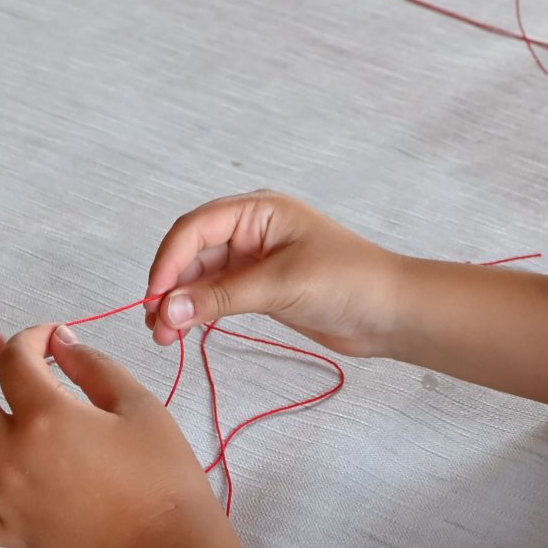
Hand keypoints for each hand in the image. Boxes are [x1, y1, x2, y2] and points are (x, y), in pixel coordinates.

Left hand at [0, 326, 220, 547]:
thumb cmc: (162, 475)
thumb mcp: (138, 403)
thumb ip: (93, 365)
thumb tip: (60, 344)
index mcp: (47, 418)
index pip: (15, 361)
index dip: (30, 337)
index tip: (51, 337)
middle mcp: (12, 458)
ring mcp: (4, 500)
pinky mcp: (10, 534)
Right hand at [142, 191, 410, 356]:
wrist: (392, 312)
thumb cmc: (349, 282)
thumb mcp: (281, 286)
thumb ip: (221, 298)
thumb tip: (168, 309)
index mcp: (258, 211)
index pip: (196, 228)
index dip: (168, 261)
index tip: (154, 298)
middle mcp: (252, 230)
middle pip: (193, 252)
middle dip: (169, 286)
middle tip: (154, 325)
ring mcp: (255, 260)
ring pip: (201, 277)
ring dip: (180, 303)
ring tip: (163, 336)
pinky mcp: (260, 287)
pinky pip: (216, 295)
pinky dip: (198, 311)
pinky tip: (184, 330)